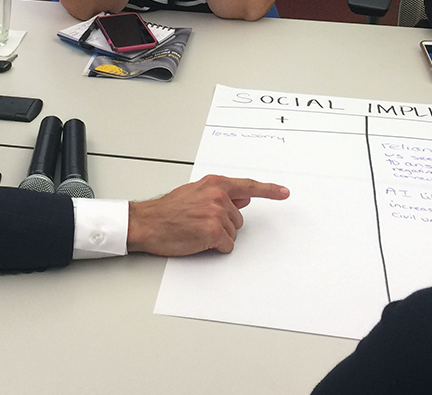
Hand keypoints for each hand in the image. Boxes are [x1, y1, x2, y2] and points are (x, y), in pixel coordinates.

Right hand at [127, 175, 288, 255]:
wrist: (147, 222)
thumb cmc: (166, 210)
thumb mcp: (194, 193)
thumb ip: (219, 193)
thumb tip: (243, 197)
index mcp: (214, 184)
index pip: (248, 186)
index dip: (269, 190)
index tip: (284, 192)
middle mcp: (218, 196)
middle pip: (238, 219)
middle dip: (223, 225)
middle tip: (199, 224)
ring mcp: (216, 213)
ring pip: (232, 234)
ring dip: (217, 237)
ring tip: (195, 231)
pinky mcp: (213, 231)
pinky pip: (226, 245)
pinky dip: (215, 247)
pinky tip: (198, 241)